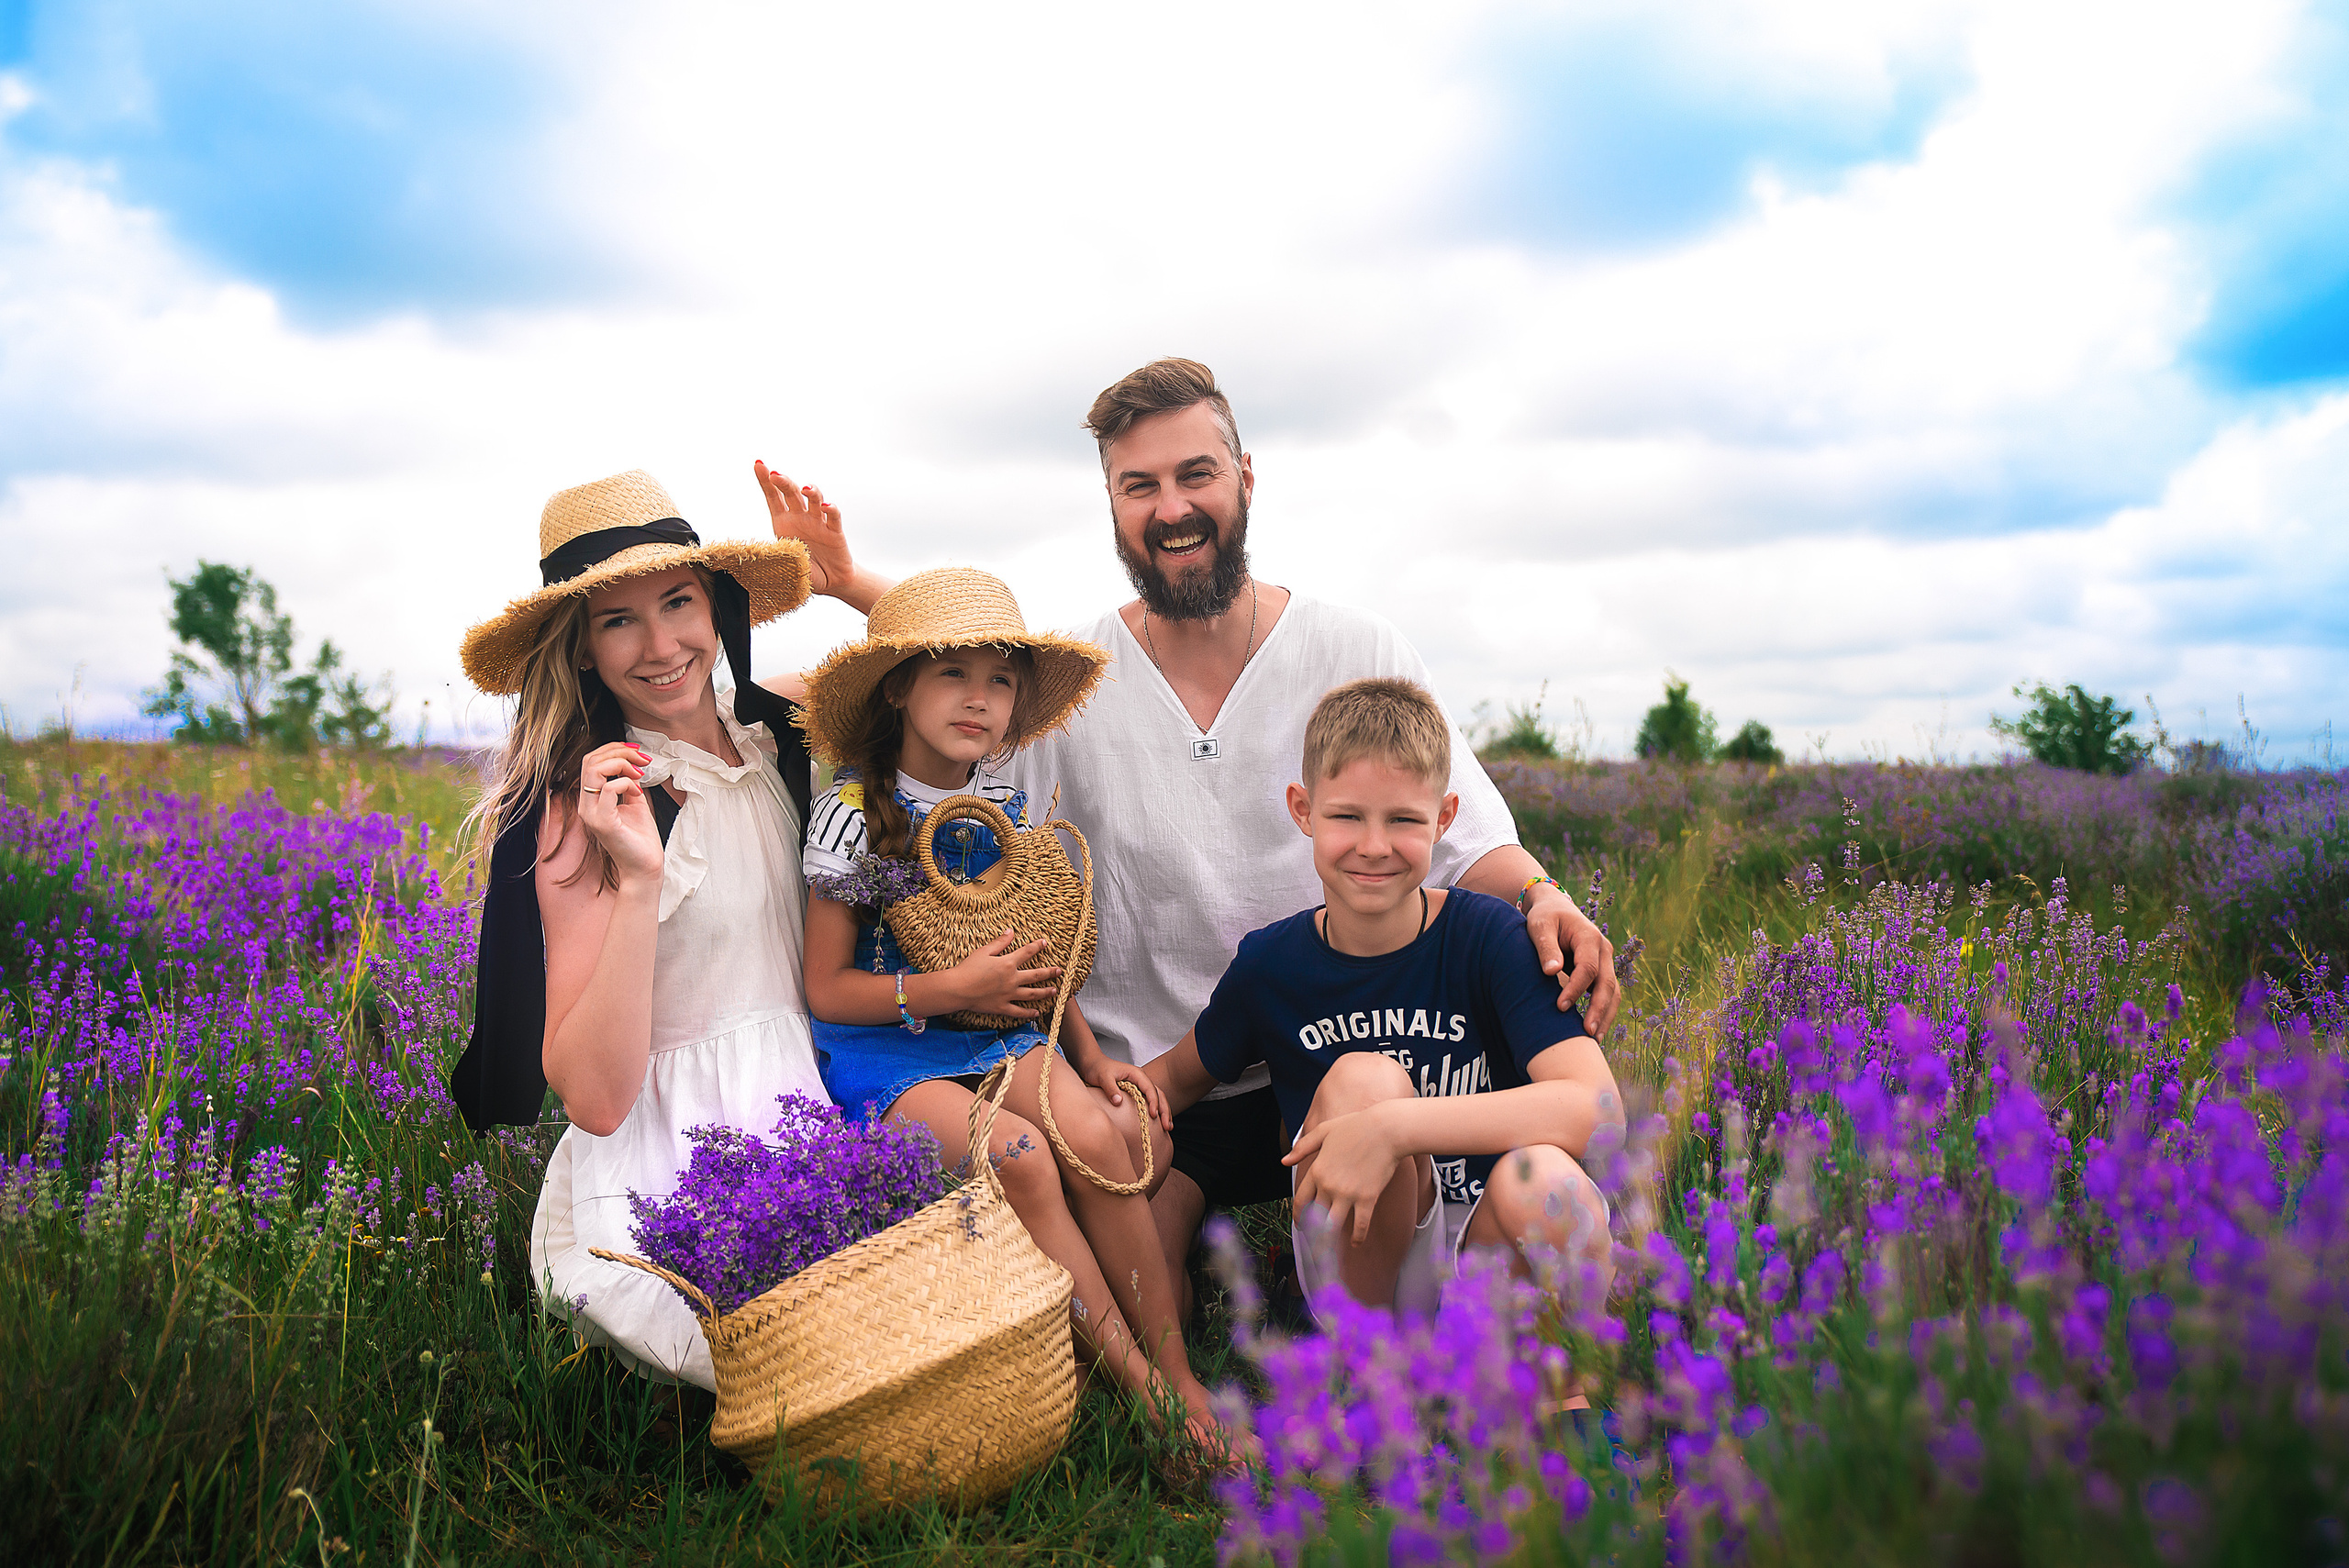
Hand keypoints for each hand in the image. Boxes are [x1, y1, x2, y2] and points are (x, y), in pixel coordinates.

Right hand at [575, 741, 663, 887]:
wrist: (645, 867)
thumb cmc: (640, 838)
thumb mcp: (634, 802)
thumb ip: (629, 782)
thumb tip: (632, 764)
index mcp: (592, 799)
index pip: (591, 761)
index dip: (613, 749)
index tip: (637, 753)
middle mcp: (587, 805)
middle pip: (590, 761)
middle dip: (618, 752)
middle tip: (641, 760)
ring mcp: (592, 814)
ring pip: (595, 770)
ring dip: (622, 764)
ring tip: (639, 774)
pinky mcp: (603, 823)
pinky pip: (609, 790)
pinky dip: (626, 783)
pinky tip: (637, 793)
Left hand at [754, 460, 852, 596]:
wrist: (831, 581)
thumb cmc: (805, 571)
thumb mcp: (786, 566)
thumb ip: (780, 558)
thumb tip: (770, 556)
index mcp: (783, 522)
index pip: (773, 497)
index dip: (765, 481)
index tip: (758, 464)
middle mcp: (800, 517)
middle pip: (791, 493)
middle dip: (783, 481)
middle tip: (775, 474)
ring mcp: (818, 522)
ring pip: (813, 499)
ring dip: (810, 491)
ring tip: (805, 489)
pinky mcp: (834, 531)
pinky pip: (833, 516)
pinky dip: (830, 509)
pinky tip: (826, 507)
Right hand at [945, 930, 1061, 1018]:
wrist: (958, 989)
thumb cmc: (968, 968)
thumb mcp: (983, 951)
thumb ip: (1000, 942)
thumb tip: (1011, 931)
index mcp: (1007, 963)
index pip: (1027, 952)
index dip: (1037, 946)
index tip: (1045, 943)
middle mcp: (1011, 979)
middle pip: (1035, 975)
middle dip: (1049, 972)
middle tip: (1059, 971)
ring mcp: (1008, 994)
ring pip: (1032, 994)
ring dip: (1045, 992)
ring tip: (1055, 991)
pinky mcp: (1002, 1007)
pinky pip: (1019, 1011)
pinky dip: (1029, 1013)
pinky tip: (1037, 1013)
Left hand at [1075, 1049, 1171, 1130]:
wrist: (1092, 1064)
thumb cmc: (1097, 1068)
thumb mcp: (1102, 1077)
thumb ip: (1110, 1089)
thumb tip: (1118, 1102)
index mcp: (1136, 1074)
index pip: (1150, 1088)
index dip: (1154, 1102)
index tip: (1153, 1115)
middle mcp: (1141, 1079)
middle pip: (1158, 1094)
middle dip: (1164, 1110)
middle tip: (1167, 1126)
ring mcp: (1140, 1085)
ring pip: (1157, 1098)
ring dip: (1164, 1112)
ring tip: (1168, 1127)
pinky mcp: (1136, 1091)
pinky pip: (1150, 1101)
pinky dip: (1157, 1111)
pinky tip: (1159, 1122)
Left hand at [1284, 1108, 1404, 1245]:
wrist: (1386, 1130)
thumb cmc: (1357, 1126)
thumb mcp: (1324, 1131)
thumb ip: (1302, 1147)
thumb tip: (1284, 1161)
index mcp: (1317, 1170)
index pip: (1301, 1200)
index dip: (1299, 1216)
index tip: (1301, 1225)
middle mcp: (1328, 1185)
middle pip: (1315, 1217)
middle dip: (1311, 1235)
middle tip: (1312, 1247)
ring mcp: (1347, 1194)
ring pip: (1332, 1226)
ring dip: (1328, 1243)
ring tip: (1326, 1255)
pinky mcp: (1367, 1199)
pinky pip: (1359, 1225)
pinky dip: (1357, 1237)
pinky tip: (1355, 1243)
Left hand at [1527, 885, 1618, 1034]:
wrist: (1555, 908)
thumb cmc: (1544, 917)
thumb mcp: (1539, 925)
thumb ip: (1545, 946)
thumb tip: (1552, 971)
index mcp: (1589, 936)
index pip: (1588, 968)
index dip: (1576, 989)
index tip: (1560, 1007)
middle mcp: (1603, 949)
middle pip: (1607, 983)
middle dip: (1599, 1009)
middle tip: (1587, 1033)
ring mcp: (1605, 961)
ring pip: (1612, 992)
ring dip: (1605, 1015)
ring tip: (1594, 1040)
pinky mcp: (1600, 971)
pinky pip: (1606, 993)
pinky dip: (1603, 1012)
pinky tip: (1594, 1031)